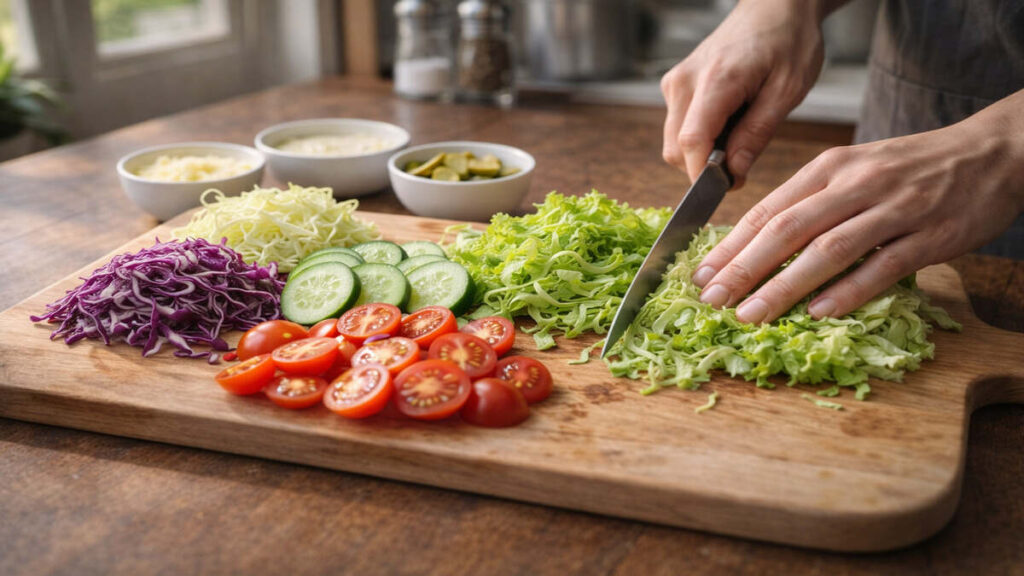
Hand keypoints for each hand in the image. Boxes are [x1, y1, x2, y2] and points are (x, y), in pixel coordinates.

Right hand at [661, 0, 830, 184]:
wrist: (774, 7)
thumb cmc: (788, 42)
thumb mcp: (787, 90)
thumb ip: (757, 134)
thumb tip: (733, 173)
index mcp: (715, 80)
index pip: (691, 143)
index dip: (705, 176)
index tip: (729, 187)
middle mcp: (684, 82)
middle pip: (676, 149)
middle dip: (704, 168)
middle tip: (742, 165)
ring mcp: (675, 83)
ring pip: (674, 143)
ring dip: (702, 153)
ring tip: (738, 136)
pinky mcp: (675, 86)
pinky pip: (678, 127)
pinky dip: (699, 137)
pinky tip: (727, 123)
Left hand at [692, 89, 1023, 322]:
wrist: (991, 151)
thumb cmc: (911, 167)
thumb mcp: (852, 169)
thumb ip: (810, 202)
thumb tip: (756, 244)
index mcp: (829, 168)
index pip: (768, 210)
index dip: (730, 245)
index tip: (699, 275)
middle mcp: (854, 184)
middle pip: (787, 229)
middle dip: (743, 268)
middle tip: (711, 300)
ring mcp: (893, 209)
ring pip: (828, 249)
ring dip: (784, 285)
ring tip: (751, 315)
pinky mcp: (929, 234)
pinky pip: (882, 265)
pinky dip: (848, 290)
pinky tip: (819, 313)